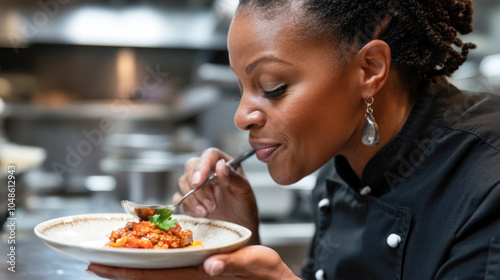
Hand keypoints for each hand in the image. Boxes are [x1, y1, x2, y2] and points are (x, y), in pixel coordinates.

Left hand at [87, 245, 298, 279]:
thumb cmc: (268, 274)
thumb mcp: (256, 263)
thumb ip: (234, 263)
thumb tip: (211, 265)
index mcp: (199, 276)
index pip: (154, 276)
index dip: (125, 272)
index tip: (99, 265)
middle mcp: (192, 277)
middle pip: (147, 276)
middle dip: (119, 271)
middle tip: (92, 262)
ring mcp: (195, 274)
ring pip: (155, 273)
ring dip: (131, 267)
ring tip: (111, 258)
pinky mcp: (201, 270)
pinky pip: (169, 268)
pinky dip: (150, 263)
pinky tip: (145, 256)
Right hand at [174, 148, 259, 243]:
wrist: (240, 229)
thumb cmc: (245, 208)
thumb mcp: (245, 192)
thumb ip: (234, 178)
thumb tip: (220, 165)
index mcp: (224, 165)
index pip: (210, 155)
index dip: (202, 165)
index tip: (199, 180)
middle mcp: (209, 172)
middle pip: (191, 166)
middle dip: (198, 186)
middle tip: (210, 203)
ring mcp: (198, 187)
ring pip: (183, 182)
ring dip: (194, 198)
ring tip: (209, 211)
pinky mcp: (190, 201)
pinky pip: (178, 199)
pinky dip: (187, 206)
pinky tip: (200, 214)